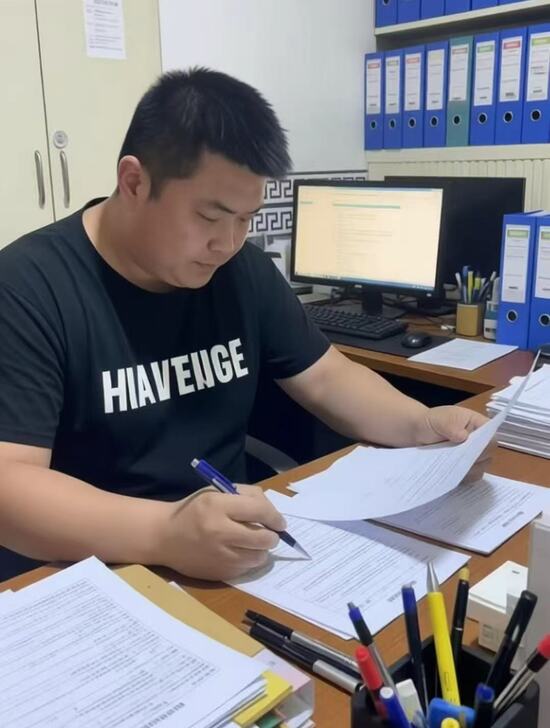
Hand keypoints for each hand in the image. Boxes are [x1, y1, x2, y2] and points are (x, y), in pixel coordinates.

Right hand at [157, 484, 286, 580]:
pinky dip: (247, 561)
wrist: (163, 536)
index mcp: (218, 506)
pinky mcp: (218, 573)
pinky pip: (246, 569)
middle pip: (264, 538)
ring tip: (252, 543)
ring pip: (259, 557)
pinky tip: (238, 552)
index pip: (259, 511)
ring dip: (261, 550)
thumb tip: (271, 512)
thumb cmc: (193, 511)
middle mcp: (220, 532)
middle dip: (272, 536)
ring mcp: (219, 555)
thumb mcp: (215, 493)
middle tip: (269, 534)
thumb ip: (244, 496)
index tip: (280, 522)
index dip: (275, 517)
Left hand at [416, 405, 493, 482]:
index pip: (491, 438)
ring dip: (466, 470)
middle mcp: (480, 443)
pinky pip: (469, 477)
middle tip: (455, 459)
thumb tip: (464, 437)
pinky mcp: (465, 469)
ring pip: (479, 469)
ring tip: (448, 465)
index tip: (469, 449)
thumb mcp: (441, 419)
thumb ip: (452, 426)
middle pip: (487, 456)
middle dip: (472, 460)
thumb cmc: (432, 422)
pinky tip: (449, 473)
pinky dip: (461, 478)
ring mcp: (473, 457)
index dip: (484, 446)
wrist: (417, 433)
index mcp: (480, 425)